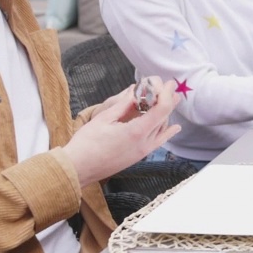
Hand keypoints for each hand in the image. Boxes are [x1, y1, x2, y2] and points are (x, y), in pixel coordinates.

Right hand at [63, 77, 181, 187]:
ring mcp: (143, 152)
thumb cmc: (86, 144)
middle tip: (168, 87)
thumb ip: (124, 105)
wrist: (78, 169)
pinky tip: (175, 127)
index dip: (166, 93)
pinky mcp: (138, 156)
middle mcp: (144, 143)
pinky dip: (167, 132)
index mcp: (136, 132)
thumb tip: (136, 92)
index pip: (162, 109)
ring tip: (170, 100)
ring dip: (166, 113)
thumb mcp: (104, 118)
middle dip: (167, 100)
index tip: (167, 83)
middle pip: (164, 117)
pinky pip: (158, 142)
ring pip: (162, 129)